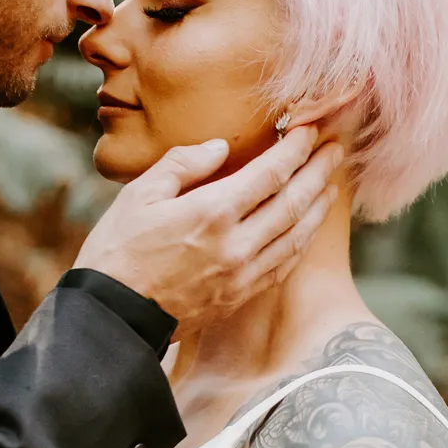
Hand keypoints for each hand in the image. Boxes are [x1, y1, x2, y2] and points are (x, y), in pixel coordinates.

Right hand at [74, 127, 345, 333]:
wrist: (112, 317)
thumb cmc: (117, 252)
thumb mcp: (138, 195)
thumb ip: (182, 165)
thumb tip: (220, 148)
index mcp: (212, 212)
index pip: (270, 173)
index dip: (295, 149)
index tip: (309, 129)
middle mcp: (236, 245)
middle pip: (293, 203)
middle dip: (318, 173)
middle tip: (335, 151)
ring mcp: (241, 275)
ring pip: (295, 236)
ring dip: (317, 208)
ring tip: (331, 186)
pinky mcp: (238, 297)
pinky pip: (282, 266)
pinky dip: (300, 243)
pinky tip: (306, 229)